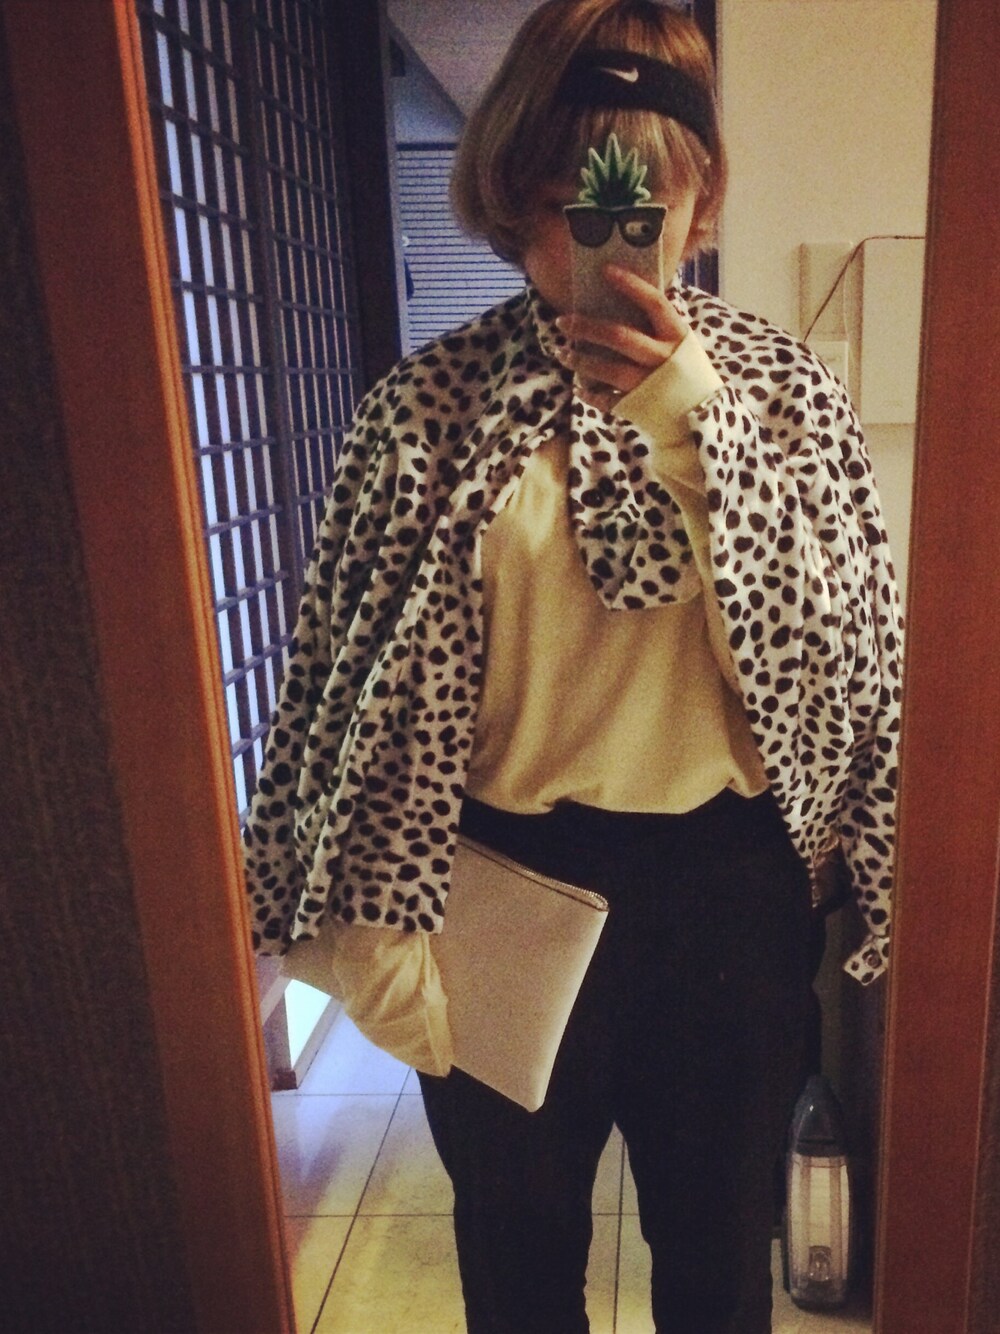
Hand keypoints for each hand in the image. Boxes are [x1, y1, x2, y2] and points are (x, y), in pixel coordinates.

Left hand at [554, 265, 688, 403]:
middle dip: (586, 327)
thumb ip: (659, 326)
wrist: (702, 414)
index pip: (654, 302)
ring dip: (578, 361)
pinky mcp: (638, 407)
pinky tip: (578, 388)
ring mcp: (649, 384)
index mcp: (677, 336)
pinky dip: (589, 394)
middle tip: (562, 321)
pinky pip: (606, 400)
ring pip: (606, 369)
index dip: (630, 285)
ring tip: (561, 353)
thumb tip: (623, 299)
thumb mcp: (681, 344)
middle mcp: (663, 358)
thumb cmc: (686, 372)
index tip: (605, 270)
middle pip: (619, 336)